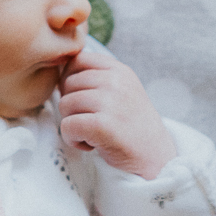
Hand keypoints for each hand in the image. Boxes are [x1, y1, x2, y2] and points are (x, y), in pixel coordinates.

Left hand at [57, 52, 176, 178]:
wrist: (154, 156)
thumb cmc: (132, 124)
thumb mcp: (123, 90)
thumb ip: (98, 76)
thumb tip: (61, 70)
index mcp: (120, 70)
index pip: (78, 59)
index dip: (70, 79)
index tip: (82, 99)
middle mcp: (116, 82)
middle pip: (68, 83)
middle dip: (72, 105)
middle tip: (91, 121)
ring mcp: (110, 102)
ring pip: (65, 104)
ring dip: (72, 123)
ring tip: (92, 133)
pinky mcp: (102, 126)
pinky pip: (67, 125)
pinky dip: (73, 139)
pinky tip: (90, 144)